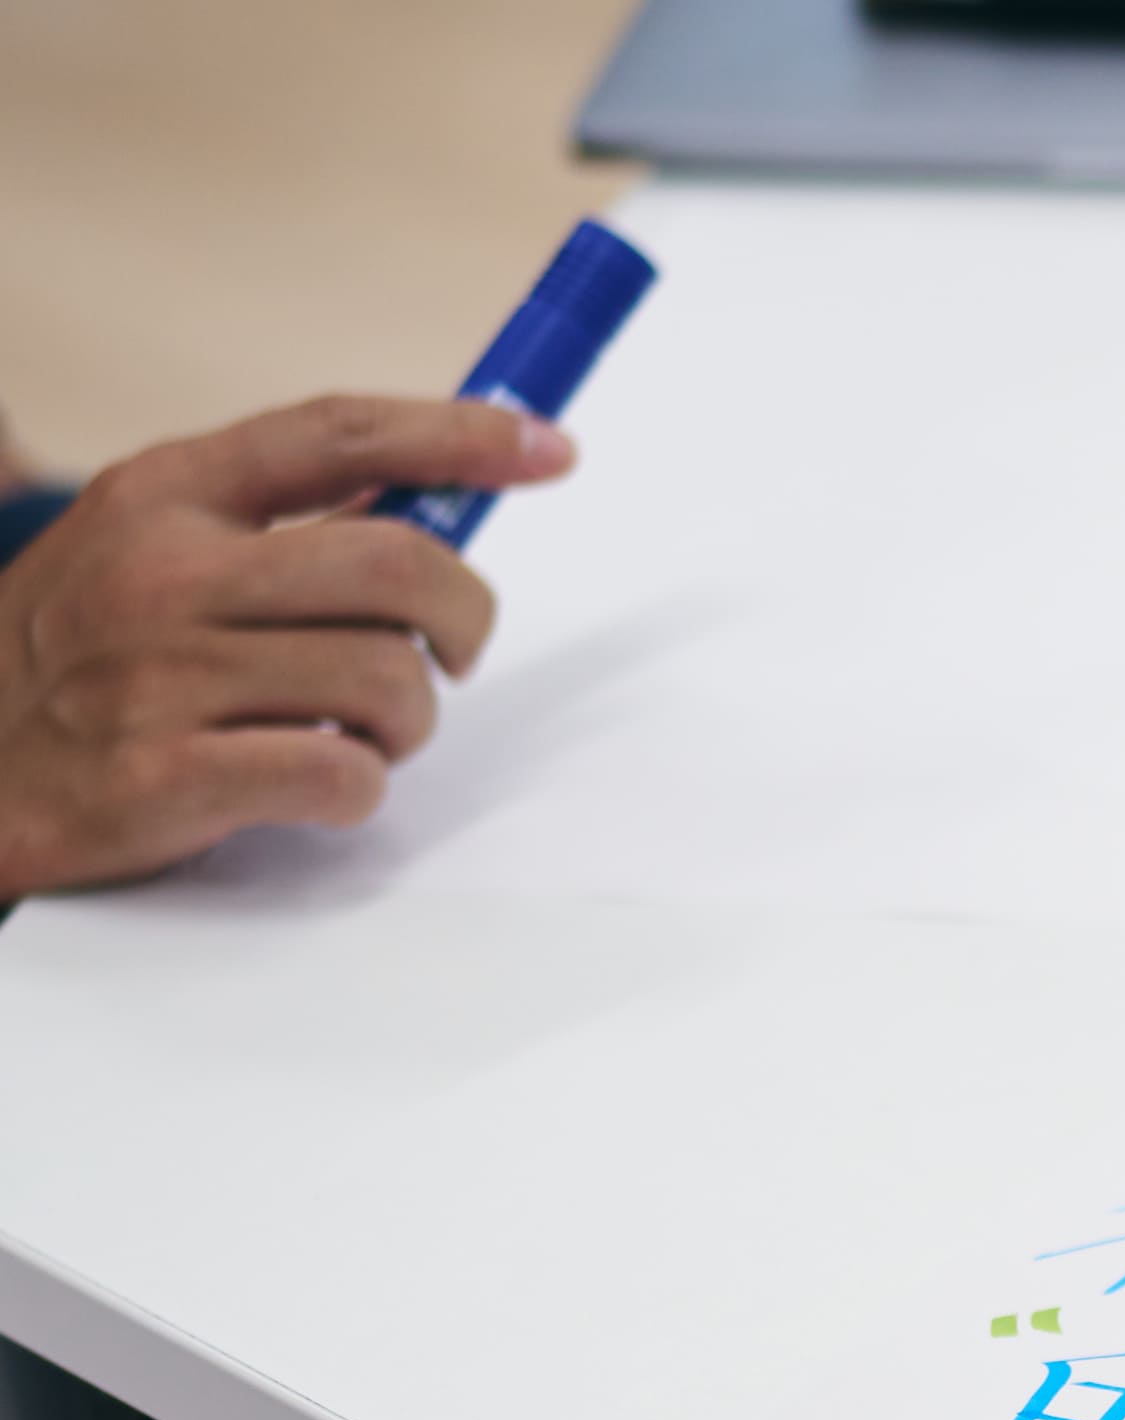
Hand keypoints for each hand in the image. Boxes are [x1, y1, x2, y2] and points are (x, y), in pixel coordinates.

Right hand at [0, 396, 574, 899]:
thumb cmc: (83, 661)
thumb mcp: (149, 552)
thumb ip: (279, 522)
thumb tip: (434, 484)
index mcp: (166, 494)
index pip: (341, 433)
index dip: (461, 435)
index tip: (550, 449)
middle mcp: (162, 570)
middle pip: (401, 565)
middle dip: (463, 620)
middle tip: (449, 657)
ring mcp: (157, 672)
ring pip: (389, 680)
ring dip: (403, 724)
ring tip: (349, 733)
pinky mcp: (163, 775)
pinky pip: (344, 776)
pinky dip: (355, 790)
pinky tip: (307, 783)